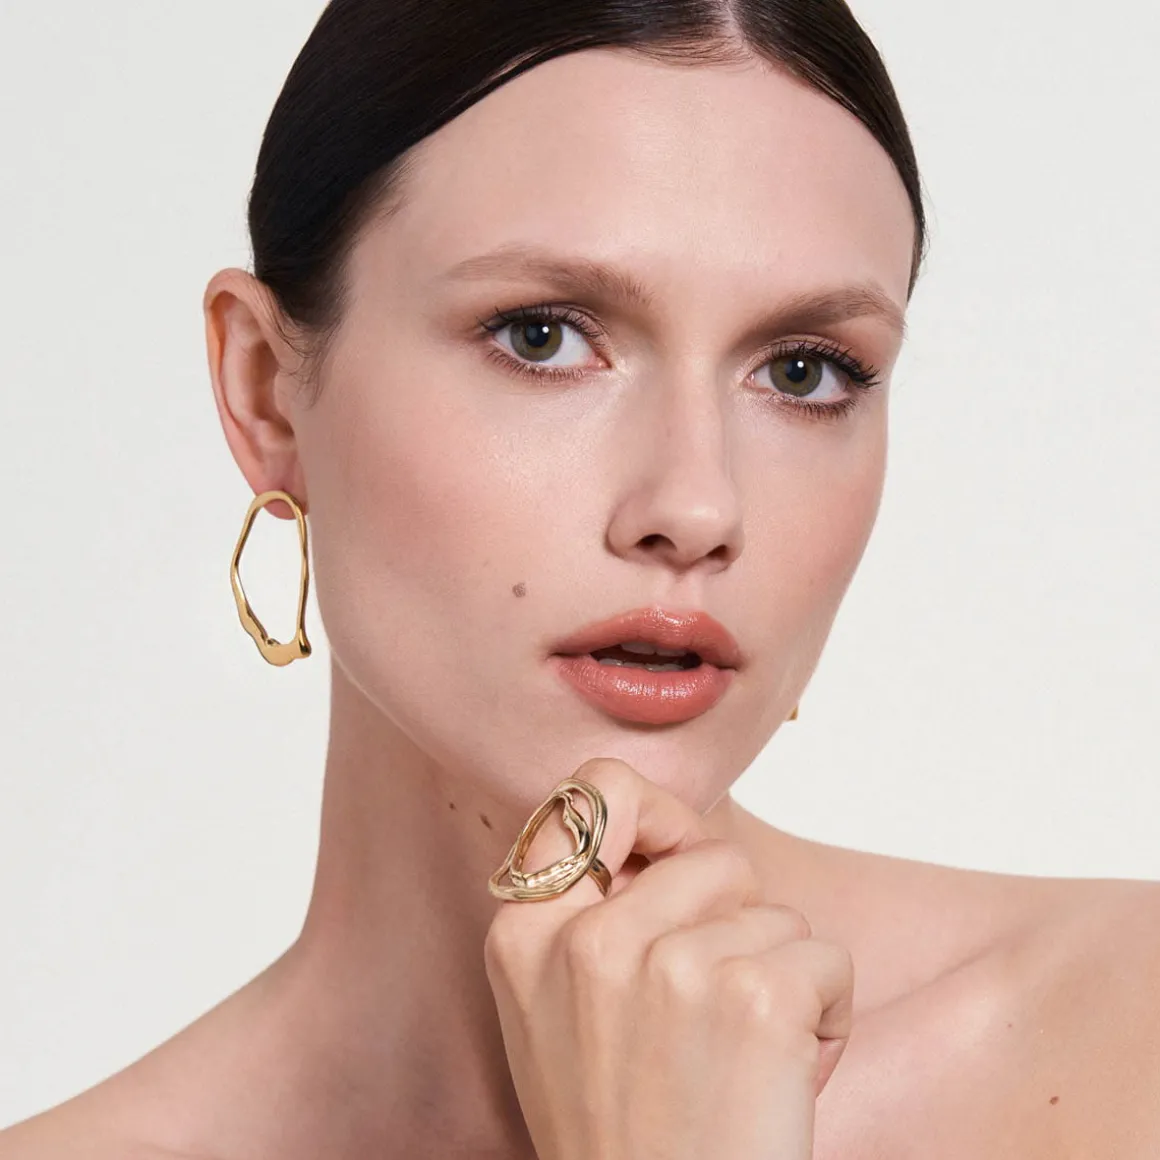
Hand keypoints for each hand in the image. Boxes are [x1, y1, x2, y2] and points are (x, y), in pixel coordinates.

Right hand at [484, 757, 853, 1159]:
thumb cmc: (623, 1133)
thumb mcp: (554, 1014)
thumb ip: (587, 918)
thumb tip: (660, 833)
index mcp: (527, 937)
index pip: (591, 792)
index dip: (654, 810)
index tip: (679, 849)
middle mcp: (590, 939)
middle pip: (716, 856)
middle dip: (738, 920)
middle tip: (718, 1006)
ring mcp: (671, 964)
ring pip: (778, 914)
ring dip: (780, 977)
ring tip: (741, 1057)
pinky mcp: (753, 995)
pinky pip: (826, 957)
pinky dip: (826, 1013)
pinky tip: (784, 1076)